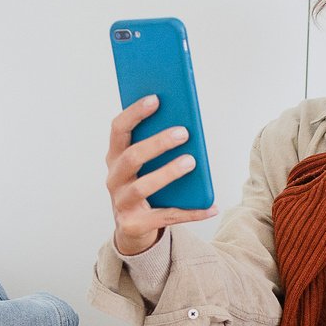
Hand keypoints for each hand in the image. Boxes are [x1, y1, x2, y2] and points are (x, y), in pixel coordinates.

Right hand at [105, 95, 217, 256]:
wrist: (133, 227)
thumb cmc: (144, 183)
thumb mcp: (145, 163)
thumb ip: (156, 143)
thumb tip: (186, 125)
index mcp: (115, 156)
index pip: (118, 129)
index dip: (135, 113)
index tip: (156, 99)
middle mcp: (114, 178)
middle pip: (131, 157)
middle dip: (157, 143)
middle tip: (184, 132)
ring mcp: (121, 203)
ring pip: (143, 187)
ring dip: (168, 173)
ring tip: (191, 162)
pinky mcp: (134, 224)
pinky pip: (166, 216)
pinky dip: (191, 212)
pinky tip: (212, 206)